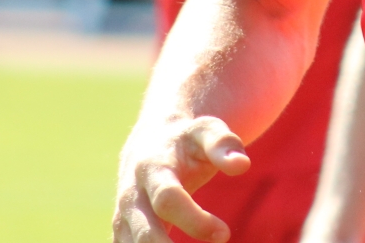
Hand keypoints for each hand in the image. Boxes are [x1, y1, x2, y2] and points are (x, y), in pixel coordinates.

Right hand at [112, 116, 250, 241]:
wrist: (151, 143)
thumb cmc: (187, 141)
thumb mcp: (206, 131)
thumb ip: (223, 145)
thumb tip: (241, 164)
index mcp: (153, 168)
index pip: (168, 199)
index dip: (195, 220)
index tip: (224, 234)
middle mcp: (132, 196)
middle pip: (143, 233)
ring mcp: (123, 218)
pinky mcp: (123, 234)